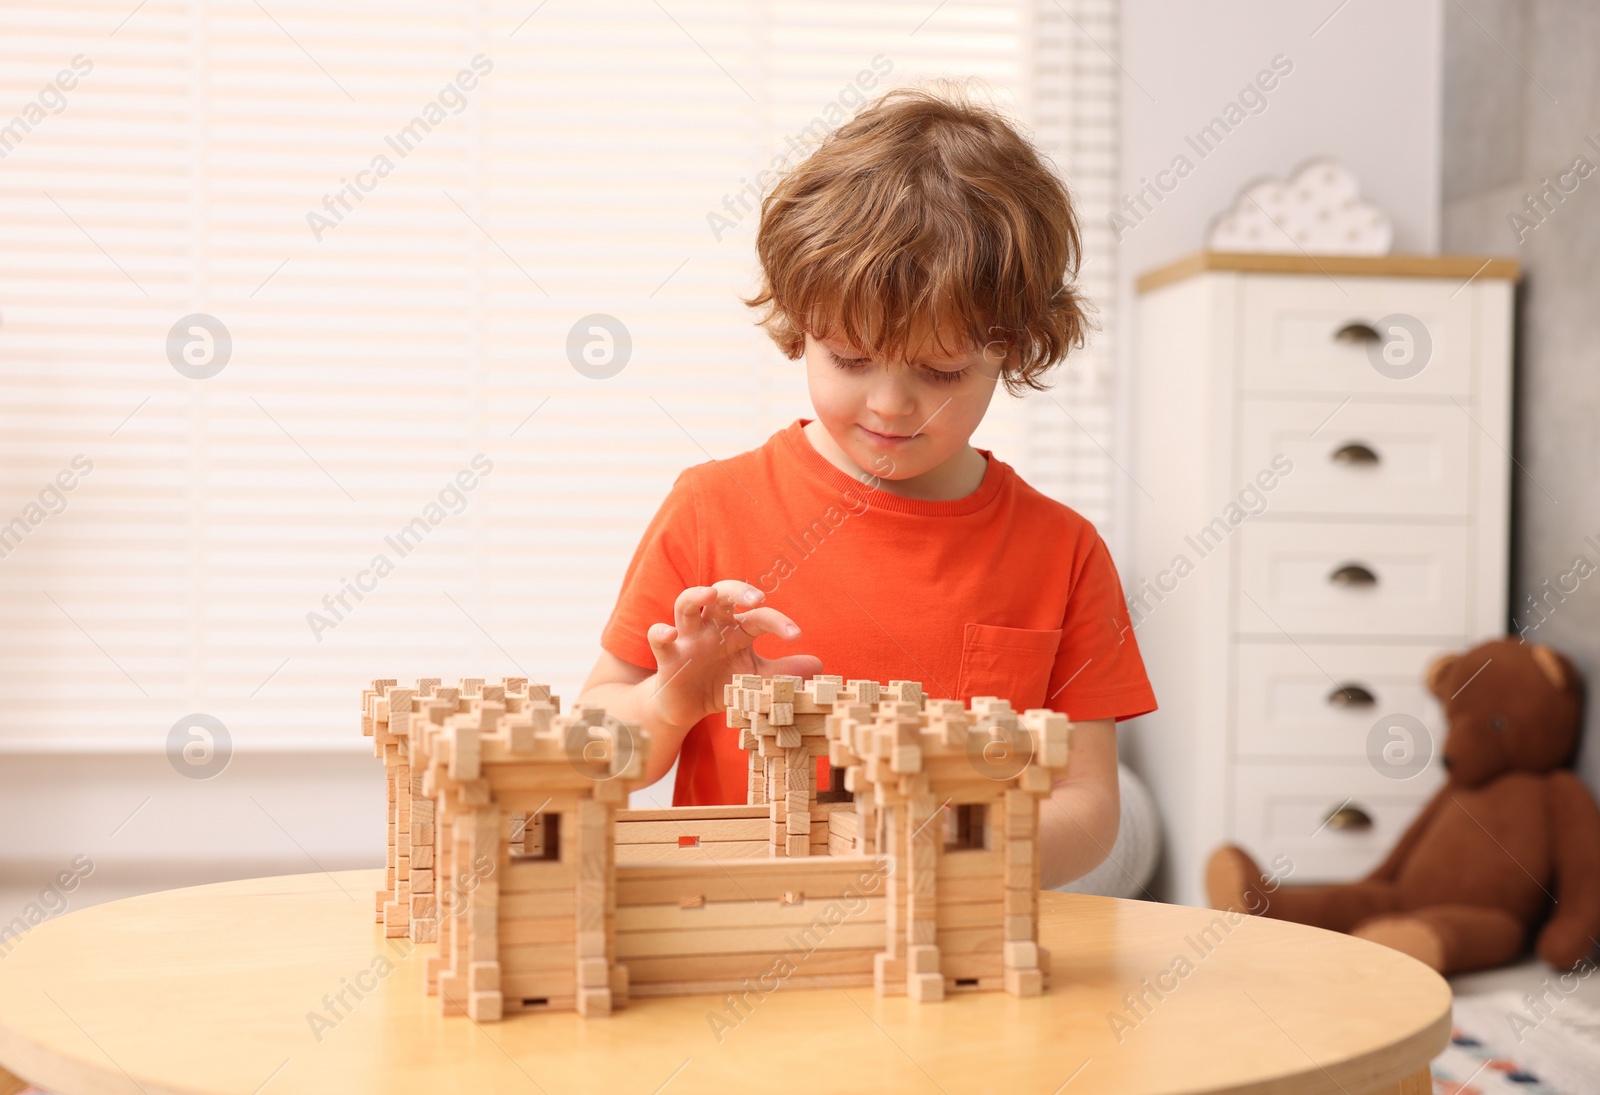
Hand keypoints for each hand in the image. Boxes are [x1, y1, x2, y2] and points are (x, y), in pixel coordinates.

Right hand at [644, 580, 822, 728]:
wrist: (686, 708)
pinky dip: (660, 632)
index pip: (759, 617)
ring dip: (697, 595)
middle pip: (723, 593)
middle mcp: (712, 626)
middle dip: (739, 589)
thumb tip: (818, 665)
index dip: (778, 623)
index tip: (796, 635)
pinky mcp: (667, 655)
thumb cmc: (722, 684)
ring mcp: (687, 637)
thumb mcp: (755, 680)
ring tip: (711, 594)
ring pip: (686, 603)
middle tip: (757, 598)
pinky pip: (659, 637)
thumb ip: (783, 672)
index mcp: (736, 629)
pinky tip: (668, 633)